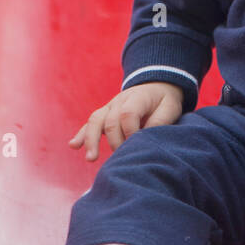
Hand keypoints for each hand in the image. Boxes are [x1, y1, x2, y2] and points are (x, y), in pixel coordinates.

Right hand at [69, 81, 184, 160]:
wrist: (155, 86)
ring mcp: (109, 107)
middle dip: (115, 142)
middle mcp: (119, 101)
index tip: (138, 145)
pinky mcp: (104, 115)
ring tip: (91, 158)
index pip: (127, 114)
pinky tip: (74, 146)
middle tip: (124, 158)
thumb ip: (161, 120)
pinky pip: (90, 123)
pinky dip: (81, 134)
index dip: (131, 132)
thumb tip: (146, 137)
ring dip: (92, 140)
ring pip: (95, 121)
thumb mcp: (171, 107)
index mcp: (137, 97)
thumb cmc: (164, 100)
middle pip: (110, 121)